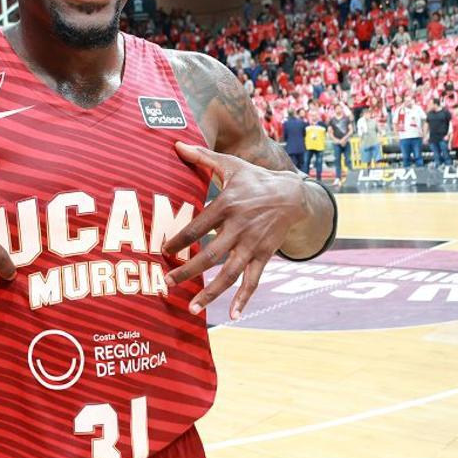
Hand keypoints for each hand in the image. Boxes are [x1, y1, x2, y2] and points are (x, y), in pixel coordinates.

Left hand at [163, 142, 309, 319]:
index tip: (164, 251)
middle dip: (188, 271)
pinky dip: (244, 298)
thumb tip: (176, 142)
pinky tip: (232, 314)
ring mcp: (253, 244)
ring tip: (192, 308)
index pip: (198, 227)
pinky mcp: (264, 255)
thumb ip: (202, 157)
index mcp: (227, 205)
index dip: (180, 240)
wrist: (292, 194)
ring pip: (230, 273)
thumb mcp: (230, 164)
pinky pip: (253, 280)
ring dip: (211, 293)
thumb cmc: (255, 179)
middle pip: (211, 255)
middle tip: (167, 282)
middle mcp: (240, 227)